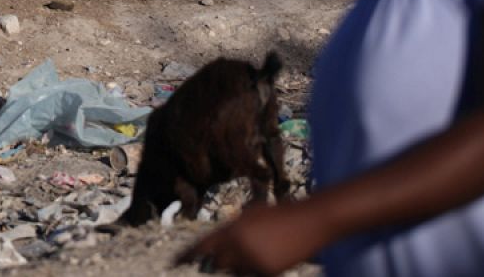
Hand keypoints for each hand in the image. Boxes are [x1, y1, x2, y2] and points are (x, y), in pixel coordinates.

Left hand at [177, 203, 327, 275]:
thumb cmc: (281, 214)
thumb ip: (233, 229)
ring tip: (260, 251)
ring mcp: (253, 259)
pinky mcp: (267, 271)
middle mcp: (238, 244)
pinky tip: (270, 257)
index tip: (173, 262)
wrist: (310, 221)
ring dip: (239, 267)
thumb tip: (218, 244)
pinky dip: (256, 271)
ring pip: (235, 272)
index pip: (203, 245)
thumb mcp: (252, 215)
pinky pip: (252, 275)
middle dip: (219, 262)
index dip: (187, 254)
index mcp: (232, 228)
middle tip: (231, 257)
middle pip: (217, 263)